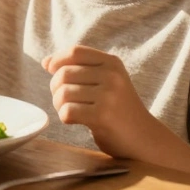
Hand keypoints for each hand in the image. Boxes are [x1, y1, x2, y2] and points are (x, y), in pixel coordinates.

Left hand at [44, 45, 154, 159]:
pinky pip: (68, 112)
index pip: (75, 51)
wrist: (144, 138)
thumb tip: (46, 61)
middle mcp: (112, 76)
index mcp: (112, 63)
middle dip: (55, 88)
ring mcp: (108, 96)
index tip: (50, 69)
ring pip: (62, 93)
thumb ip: (79, 68)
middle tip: (64, 100)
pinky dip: (65, 117)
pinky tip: (76, 120)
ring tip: (71, 110)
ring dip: (59, 105)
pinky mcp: (103, 116)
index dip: (57, 59)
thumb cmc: (119, 109)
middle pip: (64, 73)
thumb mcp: (107, 81)